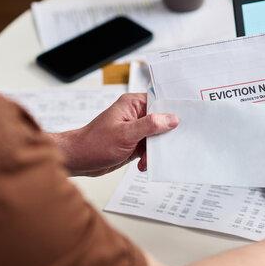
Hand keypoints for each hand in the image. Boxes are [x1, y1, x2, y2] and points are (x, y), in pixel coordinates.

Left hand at [53, 93, 178, 175]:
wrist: (79, 159)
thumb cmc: (95, 143)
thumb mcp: (125, 134)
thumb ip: (150, 125)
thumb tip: (171, 119)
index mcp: (133, 104)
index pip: (160, 101)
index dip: (173, 110)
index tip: (185, 120)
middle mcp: (136, 114)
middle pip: (162, 121)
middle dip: (164, 137)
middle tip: (163, 147)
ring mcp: (136, 129)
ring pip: (158, 137)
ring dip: (155, 150)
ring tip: (146, 159)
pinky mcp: (135, 142)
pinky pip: (150, 148)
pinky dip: (149, 157)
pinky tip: (142, 163)